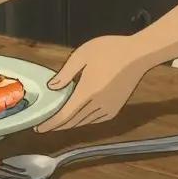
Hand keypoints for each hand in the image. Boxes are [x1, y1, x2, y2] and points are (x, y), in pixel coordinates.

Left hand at [34, 35, 152, 132]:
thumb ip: (66, 74)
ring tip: (57, 122)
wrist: (138, 55)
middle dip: (57, 125)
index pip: (65, 115)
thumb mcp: (82, 55)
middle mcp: (97, 105)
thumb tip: (52, 88)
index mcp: (87, 92)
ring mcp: (108, 109)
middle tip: (43, 126)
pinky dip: (83, 121)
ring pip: (84, 122)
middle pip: (73, 121)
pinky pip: (95, 120)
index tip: (39, 128)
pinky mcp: (115, 109)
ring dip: (69, 124)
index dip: (51, 124)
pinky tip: (77, 116)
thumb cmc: (109, 50)